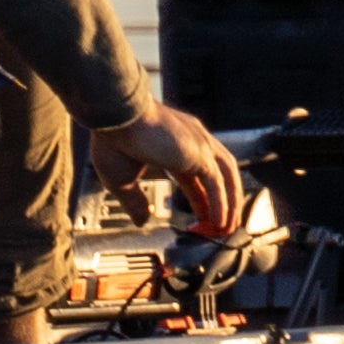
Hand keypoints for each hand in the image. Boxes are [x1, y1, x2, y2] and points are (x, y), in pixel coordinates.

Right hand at [87, 103, 252, 241]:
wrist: (115, 117)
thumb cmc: (113, 139)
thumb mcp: (122, 180)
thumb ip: (135, 202)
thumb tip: (141, 221)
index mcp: (174, 144)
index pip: (197, 175)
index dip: (203, 198)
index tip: (204, 216)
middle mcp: (192, 141)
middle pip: (219, 174)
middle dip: (224, 201)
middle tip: (222, 224)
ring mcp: (199, 145)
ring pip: (226, 177)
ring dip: (230, 203)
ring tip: (227, 227)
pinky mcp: (200, 153)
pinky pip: (217, 184)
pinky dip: (221, 204)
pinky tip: (219, 222)